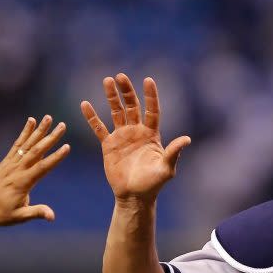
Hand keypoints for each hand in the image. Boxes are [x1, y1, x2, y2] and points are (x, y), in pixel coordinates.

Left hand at [0, 115, 69, 228]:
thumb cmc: (0, 213)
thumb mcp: (19, 217)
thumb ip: (36, 213)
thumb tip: (52, 216)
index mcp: (23, 182)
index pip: (42, 167)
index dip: (55, 157)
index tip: (67, 147)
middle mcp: (17, 169)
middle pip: (37, 150)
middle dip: (50, 137)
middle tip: (62, 126)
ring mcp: (11, 163)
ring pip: (28, 144)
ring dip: (39, 130)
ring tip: (49, 118)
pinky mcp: (7, 161)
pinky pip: (18, 144)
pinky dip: (25, 132)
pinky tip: (31, 122)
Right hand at [80, 73, 190, 202]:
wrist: (134, 196)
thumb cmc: (153, 184)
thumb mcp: (166, 168)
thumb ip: (174, 152)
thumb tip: (187, 139)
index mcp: (152, 135)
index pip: (152, 111)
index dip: (151, 96)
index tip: (148, 80)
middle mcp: (137, 132)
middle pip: (132, 106)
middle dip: (127, 91)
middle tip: (121, 76)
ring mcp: (122, 137)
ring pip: (116, 112)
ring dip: (112, 97)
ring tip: (107, 80)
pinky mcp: (109, 145)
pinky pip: (98, 128)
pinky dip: (92, 117)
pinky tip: (85, 104)